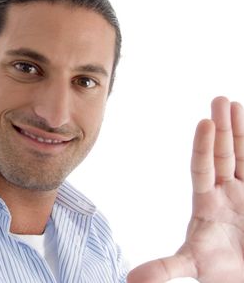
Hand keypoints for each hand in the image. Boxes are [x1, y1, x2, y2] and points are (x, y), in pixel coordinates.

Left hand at [127, 96, 243, 281]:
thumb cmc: (220, 270)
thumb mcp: (192, 267)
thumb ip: (165, 269)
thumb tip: (130, 280)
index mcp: (207, 203)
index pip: (203, 168)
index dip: (204, 147)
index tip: (204, 122)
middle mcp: (227, 192)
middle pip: (225, 154)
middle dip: (224, 128)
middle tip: (221, 99)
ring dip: (242, 131)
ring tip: (235, 103)